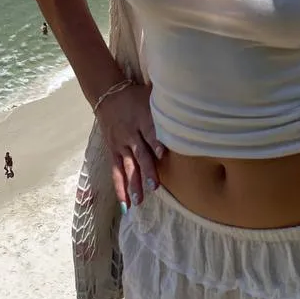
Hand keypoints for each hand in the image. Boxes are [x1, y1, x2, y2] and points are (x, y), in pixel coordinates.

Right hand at [95, 82, 164, 208]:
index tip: (162, 154)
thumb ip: (167, 105)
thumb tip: (191, 107)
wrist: (108, 95)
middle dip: (147, 170)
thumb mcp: (151, 96)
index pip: (149, 131)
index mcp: (142, 117)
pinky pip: (116, 171)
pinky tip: (125, 204)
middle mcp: (130, 133)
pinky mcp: (114, 151)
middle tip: (154, 186)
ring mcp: (121, 144)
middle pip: (139, 153)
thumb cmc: (136, 96)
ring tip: (139, 200)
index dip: (156, 142)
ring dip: (133, 183)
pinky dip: (119, 187)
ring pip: (127, 166)